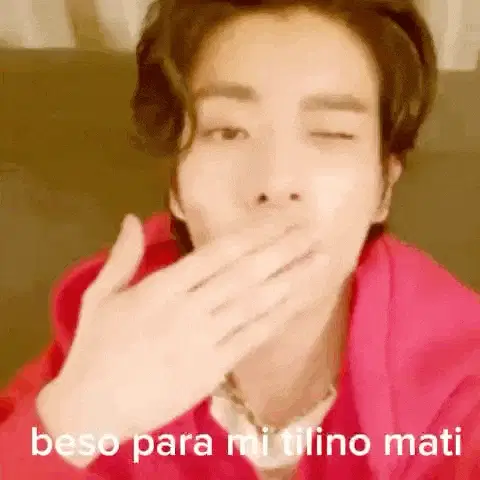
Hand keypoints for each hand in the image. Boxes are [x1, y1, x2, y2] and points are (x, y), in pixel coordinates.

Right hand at [36, 213, 348, 465]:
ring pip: (258, 301)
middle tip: (313, 225)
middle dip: (283, 246)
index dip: (256, 230)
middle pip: (246, 271)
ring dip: (292, 277)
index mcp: (162, 287)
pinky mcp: (215, 367)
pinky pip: (254, 336)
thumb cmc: (96, 349)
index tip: (281, 214)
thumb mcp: (99, 297)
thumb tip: (134, 219)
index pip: (220, 251)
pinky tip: (301, 298)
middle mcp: (191, 307)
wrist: (94, 408)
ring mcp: (206, 338)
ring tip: (321, 256)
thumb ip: (122, 257)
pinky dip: (280, 315)